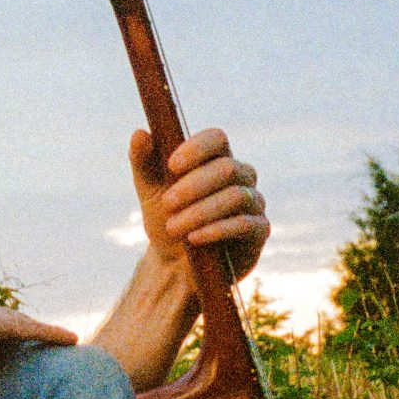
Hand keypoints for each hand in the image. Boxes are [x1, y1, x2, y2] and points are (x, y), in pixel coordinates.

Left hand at [130, 126, 269, 286]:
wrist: (174, 264)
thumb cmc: (165, 219)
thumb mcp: (148, 191)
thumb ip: (143, 162)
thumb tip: (139, 134)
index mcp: (216, 158)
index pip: (217, 138)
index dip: (197, 148)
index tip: (172, 165)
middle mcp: (240, 176)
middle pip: (227, 168)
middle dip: (193, 186)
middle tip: (167, 203)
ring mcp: (253, 203)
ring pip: (235, 196)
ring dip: (200, 211)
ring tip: (173, 227)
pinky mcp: (258, 231)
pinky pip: (245, 224)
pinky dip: (217, 230)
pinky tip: (194, 238)